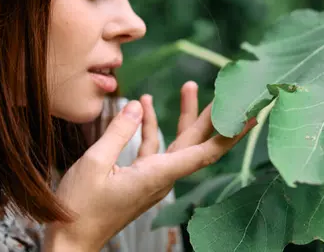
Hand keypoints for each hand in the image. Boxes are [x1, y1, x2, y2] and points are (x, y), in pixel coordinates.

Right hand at [44, 82, 255, 251]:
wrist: (71, 241)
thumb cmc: (80, 208)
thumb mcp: (95, 164)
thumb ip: (118, 133)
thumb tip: (136, 107)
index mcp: (158, 174)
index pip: (206, 151)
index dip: (231, 133)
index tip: (252, 117)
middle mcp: (162, 176)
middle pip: (196, 141)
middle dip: (211, 114)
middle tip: (227, 90)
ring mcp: (152, 177)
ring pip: (177, 142)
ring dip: (181, 115)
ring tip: (189, 86)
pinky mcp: (140, 177)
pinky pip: (153, 148)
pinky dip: (152, 126)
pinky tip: (143, 106)